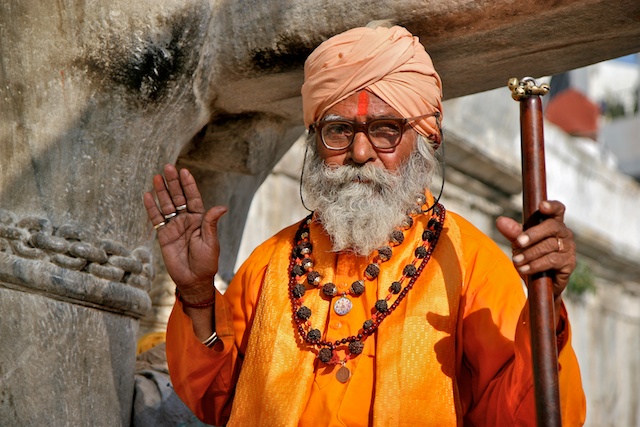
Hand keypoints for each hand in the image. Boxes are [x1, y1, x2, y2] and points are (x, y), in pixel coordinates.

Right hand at [143, 164, 226, 302]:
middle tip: (167, 167)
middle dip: (173, 183)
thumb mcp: (211, 242)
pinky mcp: (163, 235)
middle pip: (178, 198)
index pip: (193, 198)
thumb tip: (222, 207)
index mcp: (200, 220)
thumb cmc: (206, 262)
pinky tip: (147, 195)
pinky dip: (151, 208)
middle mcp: (186, 220)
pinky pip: (156, 219)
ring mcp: (174, 227)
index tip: (184, 171)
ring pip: (166, 205)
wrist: (193, 279)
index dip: (189, 185)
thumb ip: (211, 223)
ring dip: (162, 192)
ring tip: (156, 177)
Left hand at [495, 200, 575, 299]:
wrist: (537, 283)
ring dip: (530, 253)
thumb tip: (500, 221)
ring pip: (549, 245)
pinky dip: (535, 264)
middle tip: (518, 242)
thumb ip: (513, 232)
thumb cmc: (530, 257)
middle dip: (533, 234)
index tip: (541, 206)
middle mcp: (564, 233)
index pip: (558, 210)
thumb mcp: (519, 244)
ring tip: (517, 261)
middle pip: (552, 226)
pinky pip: (552, 260)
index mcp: (553, 223)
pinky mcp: (569, 263)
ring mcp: (569, 248)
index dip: (552, 206)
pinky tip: (524, 269)